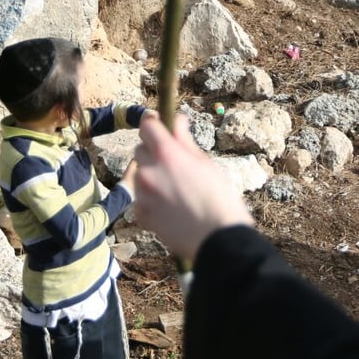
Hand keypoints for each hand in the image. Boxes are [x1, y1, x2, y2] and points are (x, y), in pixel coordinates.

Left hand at [133, 111, 253, 261]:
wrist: (218, 238)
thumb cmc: (219, 197)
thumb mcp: (205, 163)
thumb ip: (185, 140)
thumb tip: (178, 120)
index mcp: (167, 154)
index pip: (147, 126)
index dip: (154, 125)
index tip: (160, 128)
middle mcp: (149, 171)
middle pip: (139, 150)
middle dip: (152, 153)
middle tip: (172, 164)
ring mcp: (143, 195)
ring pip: (139, 176)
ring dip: (151, 177)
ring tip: (173, 189)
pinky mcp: (141, 215)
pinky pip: (140, 199)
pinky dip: (150, 200)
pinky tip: (169, 207)